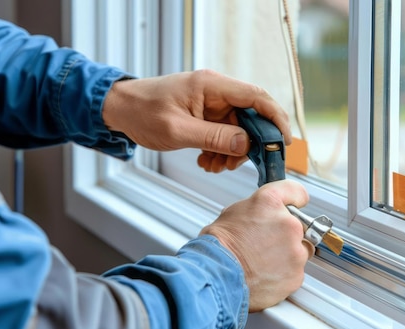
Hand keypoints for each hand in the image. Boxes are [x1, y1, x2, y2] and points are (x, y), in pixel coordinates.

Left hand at [102, 69, 290, 172]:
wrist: (120, 109)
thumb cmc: (143, 113)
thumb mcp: (178, 131)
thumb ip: (214, 137)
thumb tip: (246, 145)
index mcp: (211, 86)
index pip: (256, 97)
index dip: (275, 118)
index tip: (283, 142)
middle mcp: (215, 91)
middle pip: (250, 117)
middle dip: (247, 145)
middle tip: (235, 165)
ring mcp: (210, 103)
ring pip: (236, 130)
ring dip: (230, 152)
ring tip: (213, 166)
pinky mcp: (204, 115)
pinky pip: (222, 134)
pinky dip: (218, 150)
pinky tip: (205, 161)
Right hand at [200, 180, 312, 311]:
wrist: (218, 277)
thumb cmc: (219, 248)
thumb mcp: (232, 213)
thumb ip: (257, 211)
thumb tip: (261, 216)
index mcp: (270, 203)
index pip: (296, 191)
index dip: (295, 199)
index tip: (297, 203)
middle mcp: (288, 224)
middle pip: (299, 225)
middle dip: (285, 234)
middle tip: (265, 242)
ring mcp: (295, 251)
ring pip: (299, 251)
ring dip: (286, 255)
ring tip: (262, 261)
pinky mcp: (296, 275)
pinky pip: (294, 272)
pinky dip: (283, 274)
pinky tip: (264, 273)